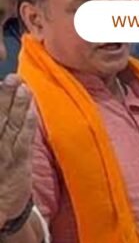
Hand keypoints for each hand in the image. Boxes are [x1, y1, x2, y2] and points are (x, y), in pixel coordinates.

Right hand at [0, 75, 36, 221]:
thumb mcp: (0, 152)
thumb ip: (2, 130)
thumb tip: (4, 104)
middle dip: (4, 97)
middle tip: (11, 78)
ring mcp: (4, 156)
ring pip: (11, 126)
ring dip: (18, 105)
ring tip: (22, 86)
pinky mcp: (19, 164)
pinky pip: (24, 140)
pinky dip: (28, 124)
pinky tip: (31, 109)